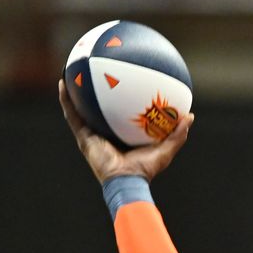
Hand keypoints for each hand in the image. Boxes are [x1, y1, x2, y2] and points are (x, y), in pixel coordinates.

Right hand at [58, 79, 193, 184]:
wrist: (127, 182)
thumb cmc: (145, 170)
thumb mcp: (165, 149)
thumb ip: (178, 134)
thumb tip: (190, 116)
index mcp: (120, 135)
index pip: (118, 113)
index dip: (118, 98)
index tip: (120, 80)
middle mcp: (104, 133)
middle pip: (97, 108)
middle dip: (94, 90)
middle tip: (95, 70)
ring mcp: (91, 135)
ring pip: (80, 108)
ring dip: (74, 91)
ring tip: (71, 70)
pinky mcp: (83, 138)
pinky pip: (72, 115)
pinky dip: (66, 100)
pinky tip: (63, 83)